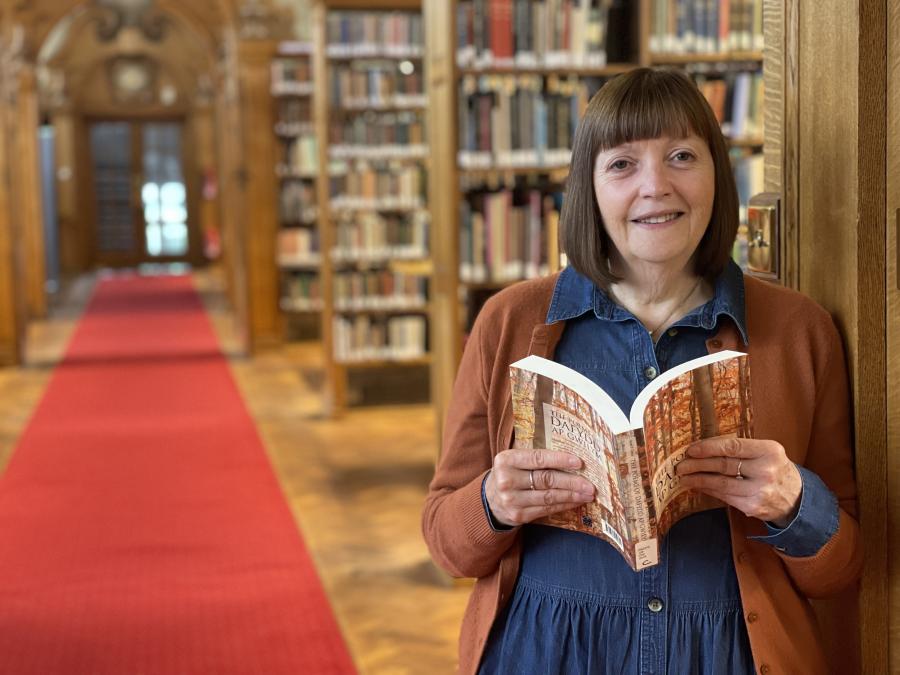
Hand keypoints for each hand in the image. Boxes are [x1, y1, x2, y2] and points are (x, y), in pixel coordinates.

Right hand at [485, 448, 594, 526]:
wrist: (489, 499)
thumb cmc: (510, 474)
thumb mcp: (514, 460)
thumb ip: (535, 458)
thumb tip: (572, 459)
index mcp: (506, 460)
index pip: (538, 459)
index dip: (560, 460)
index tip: (579, 462)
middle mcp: (507, 480)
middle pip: (546, 479)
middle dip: (572, 482)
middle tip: (590, 484)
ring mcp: (512, 500)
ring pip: (549, 497)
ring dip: (572, 496)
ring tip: (588, 494)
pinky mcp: (518, 515)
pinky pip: (546, 509)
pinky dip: (563, 505)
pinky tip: (575, 502)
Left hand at [675, 437, 801, 527]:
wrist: (797, 499)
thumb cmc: (775, 469)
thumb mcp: (766, 453)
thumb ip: (741, 449)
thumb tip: (704, 447)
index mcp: (769, 451)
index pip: (732, 447)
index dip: (708, 447)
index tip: (691, 450)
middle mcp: (766, 470)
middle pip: (724, 465)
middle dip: (698, 464)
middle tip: (681, 464)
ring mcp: (760, 490)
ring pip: (721, 483)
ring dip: (698, 479)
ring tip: (684, 477)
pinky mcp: (753, 506)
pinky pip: (724, 496)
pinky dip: (708, 489)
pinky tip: (698, 485)